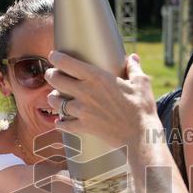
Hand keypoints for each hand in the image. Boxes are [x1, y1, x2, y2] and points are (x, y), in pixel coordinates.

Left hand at [45, 53, 160, 146]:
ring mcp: (82, 111)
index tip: (54, 56)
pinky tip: (60, 121)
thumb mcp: (141, 83)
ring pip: (56, 101)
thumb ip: (134, 68)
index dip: (56, 57)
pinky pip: (63, 124)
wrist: (140, 135)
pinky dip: (60, 123)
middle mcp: (85, 92)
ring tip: (56, 97)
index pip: (67, 63)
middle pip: (55, 79)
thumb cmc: (141, 108)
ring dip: (54, 98)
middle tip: (52, 74)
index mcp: (97, 77)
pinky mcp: (83, 127)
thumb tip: (133, 57)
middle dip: (51, 75)